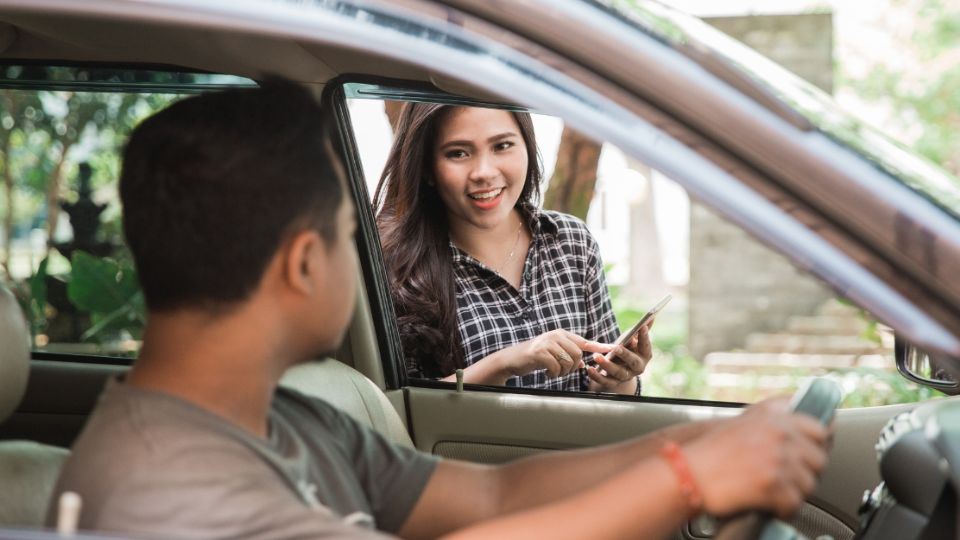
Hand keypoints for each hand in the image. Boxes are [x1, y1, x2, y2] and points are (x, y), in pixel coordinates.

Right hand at [499, 330, 607, 378]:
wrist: (511, 359)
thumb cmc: (534, 358)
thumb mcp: (552, 354)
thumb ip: (567, 355)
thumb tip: (582, 364)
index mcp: (561, 334)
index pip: (585, 342)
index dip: (601, 347)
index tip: (616, 349)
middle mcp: (556, 335)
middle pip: (578, 355)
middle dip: (572, 367)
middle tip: (561, 371)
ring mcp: (547, 342)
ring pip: (568, 362)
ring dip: (562, 372)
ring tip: (552, 372)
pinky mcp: (540, 352)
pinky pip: (556, 367)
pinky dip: (553, 374)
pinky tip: (546, 373)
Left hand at [586, 320, 653, 391]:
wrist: (620, 368)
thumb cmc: (628, 349)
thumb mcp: (634, 339)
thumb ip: (641, 329)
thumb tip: (651, 316)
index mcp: (645, 355)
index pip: (646, 346)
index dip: (645, 337)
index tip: (641, 327)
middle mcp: (637, 367)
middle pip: (633, 362)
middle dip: (625, 355)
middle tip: (616, 348)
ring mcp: (626, 376)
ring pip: (618, 373)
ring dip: (607, 365)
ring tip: (596, 356)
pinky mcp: (613, 382)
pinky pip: (605, 381)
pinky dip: (596, 376)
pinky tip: (589, 369)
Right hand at [682, 396, 829, 518]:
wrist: (687, 473)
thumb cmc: (709, 451)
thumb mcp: (744, 423)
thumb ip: (775, 422)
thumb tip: (806, 433)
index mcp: (773, 415)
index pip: (819, 427)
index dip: (818, 444)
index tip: (813, 452)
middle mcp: (778, 432)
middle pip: (819, 458)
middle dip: (806, 472)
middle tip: (789, 478)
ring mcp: (777, 458)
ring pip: (809, 483)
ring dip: (794, 492)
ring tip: (775, 492)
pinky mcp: (772, 483)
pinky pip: (795, 503)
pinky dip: (784, 509)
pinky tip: (770, 504)